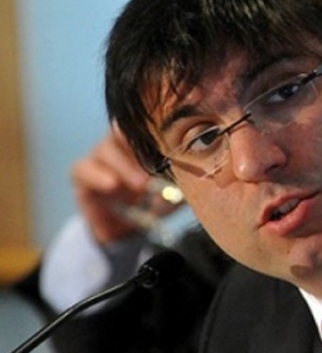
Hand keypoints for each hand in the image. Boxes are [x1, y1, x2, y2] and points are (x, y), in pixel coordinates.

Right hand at [70, 125, 180, 244]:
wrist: (126, 228)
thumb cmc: (156, 200)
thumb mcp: (176, 189)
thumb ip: (188, 179)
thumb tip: (209, 177)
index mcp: (143, 140)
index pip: (149, 124)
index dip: (160, 126)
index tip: (177, 134)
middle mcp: (119, 142)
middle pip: (124, 129)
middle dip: (140, 143)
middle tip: (160, 162)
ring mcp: (98, 155)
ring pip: (106, 149)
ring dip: (125, 166)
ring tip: (142, 185)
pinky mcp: (81, 174)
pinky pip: (84, 169)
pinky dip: (98, 177)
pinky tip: (113, 185)